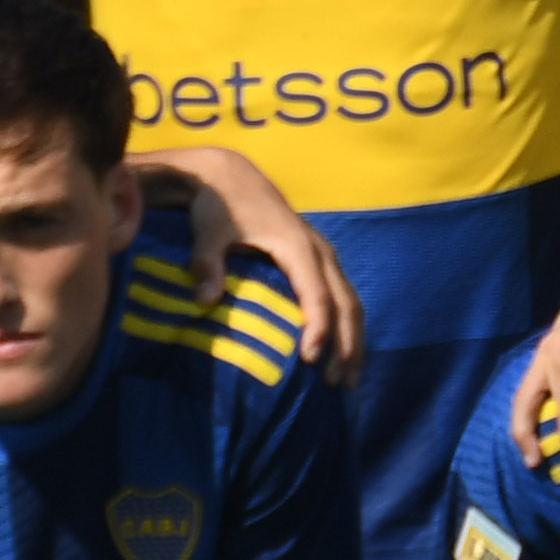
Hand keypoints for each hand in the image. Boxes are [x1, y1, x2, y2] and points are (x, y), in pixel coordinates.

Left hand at [155, 148, 367, 377]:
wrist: (229, 176)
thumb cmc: (218, 206)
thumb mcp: (208, 231)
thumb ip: (206, 264)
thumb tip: (206, 301)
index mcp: (296, 245)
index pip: (317, 294)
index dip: (318, 327)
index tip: (310, 360)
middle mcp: (318, 250)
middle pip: (347, 303)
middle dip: (347, 344)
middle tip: (338, 384)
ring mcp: (322, 254)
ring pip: (351, 302)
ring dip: (352, 340)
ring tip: (345, 380)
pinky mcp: (317, 260)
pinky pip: (342, 296)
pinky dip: (345, 327)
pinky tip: (338, 354)